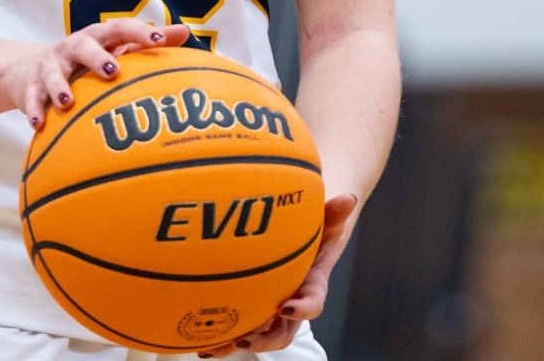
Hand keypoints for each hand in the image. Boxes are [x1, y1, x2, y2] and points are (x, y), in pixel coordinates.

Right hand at [7, 19, 190, 129]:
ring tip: (67, 103)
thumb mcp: (112, 48)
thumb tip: (186, 32)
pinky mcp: (29, 85)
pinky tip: (39, 126)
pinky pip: (31, 98)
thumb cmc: (84, 60)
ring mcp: (50, 66)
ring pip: (53, 73)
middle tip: (112, 71)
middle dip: (97, 57)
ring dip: (59, 87)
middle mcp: (73, 47)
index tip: (159, 40)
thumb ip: (145, 42)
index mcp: (98, 37)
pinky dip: (34, 110)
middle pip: (84, 46)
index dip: (139, 32)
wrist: (26, 69)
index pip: (120, 28)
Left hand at [200, 192, 358, 357]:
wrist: (302, 236)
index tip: (286, 306)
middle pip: (281, 332)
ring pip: (256, 335)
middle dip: (264, 339)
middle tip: (245, 337)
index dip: (303, 309)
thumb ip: (334, 212)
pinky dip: (219, 335)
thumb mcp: (325, 221)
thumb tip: (348, 198)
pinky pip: (237, 326)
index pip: (313, 303)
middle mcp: (290, 304)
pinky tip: (195, 339)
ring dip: (235, 342)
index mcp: (311, 286)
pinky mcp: (251, 307)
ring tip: (214, 347)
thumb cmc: (314, 229)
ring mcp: (269, 310)